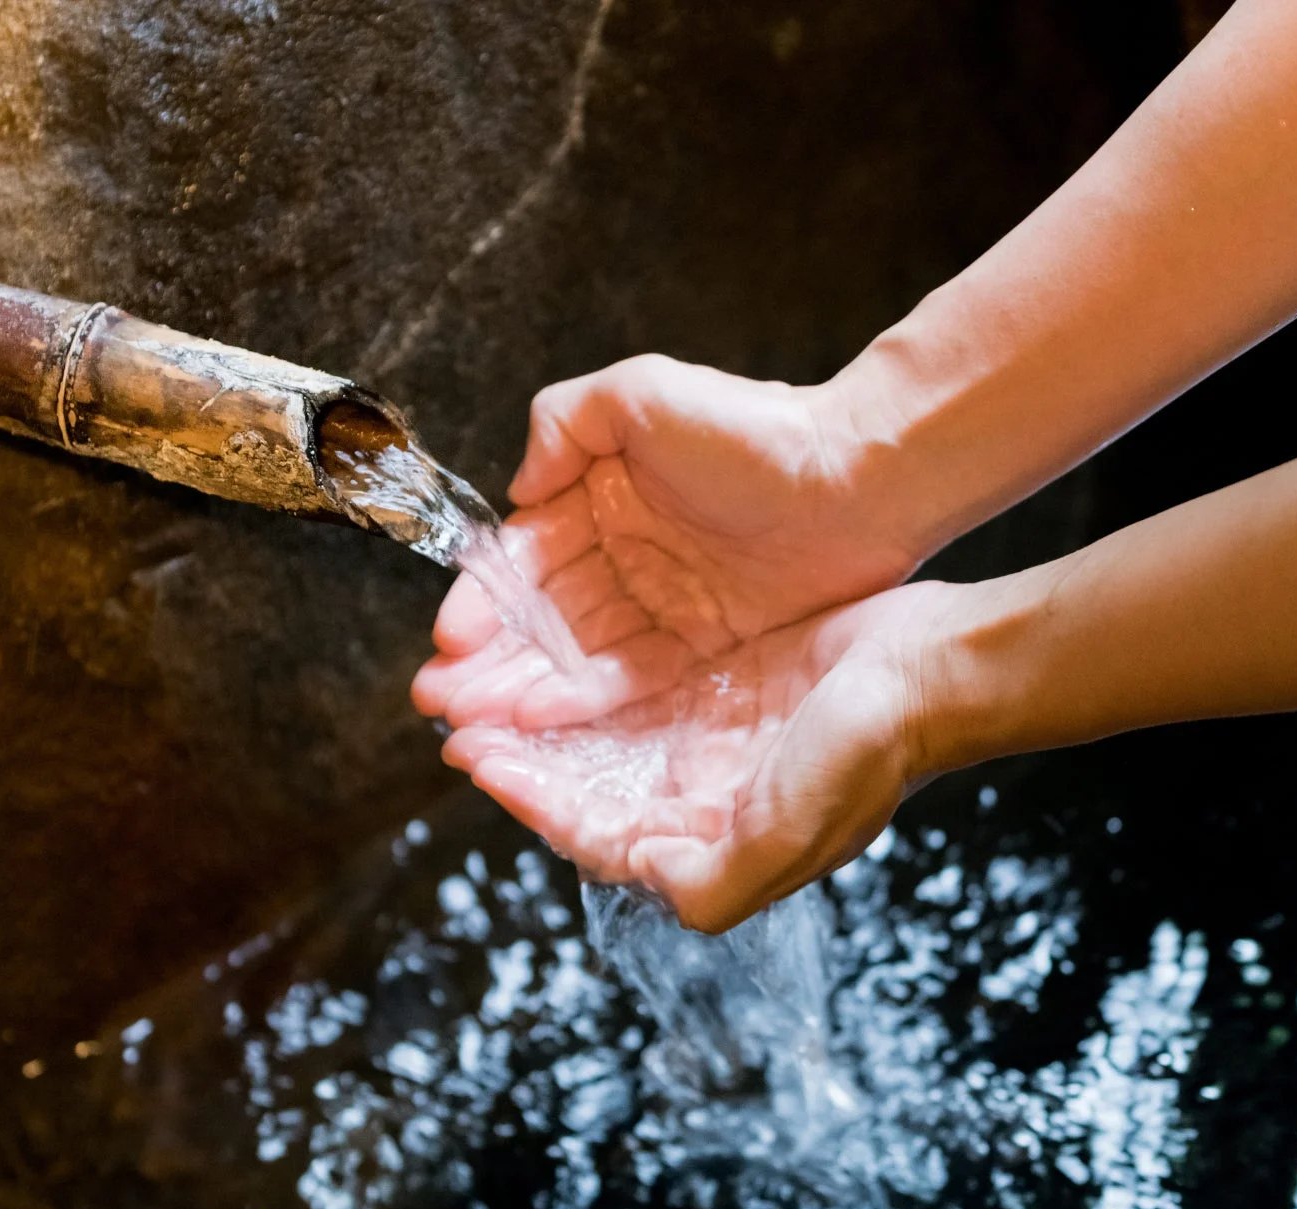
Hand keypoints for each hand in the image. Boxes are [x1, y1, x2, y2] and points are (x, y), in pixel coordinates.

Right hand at [417, 355, 918, 729]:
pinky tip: (538, 723)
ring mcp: (659, 605)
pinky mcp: (700, 648)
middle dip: (485, 661)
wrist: (858, 478)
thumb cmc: (753, 428)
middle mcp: (621, 555)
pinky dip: (582, 702)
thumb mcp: (641, 393)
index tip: (448, 638)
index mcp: (597, 496)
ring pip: (573, 657)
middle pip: (539, 619)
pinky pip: (630, 681)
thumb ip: (563, 423)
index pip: (523, 557)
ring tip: (473, 726)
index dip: (481, 599)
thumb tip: (517, 492)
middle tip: (438, 700)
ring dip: (519, 692)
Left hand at [422, 582, 951, 933]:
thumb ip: (717, 882)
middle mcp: (701, 800)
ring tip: (486, 689)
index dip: (532, 802)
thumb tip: (653, 891)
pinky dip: (588, 682)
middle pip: (586, 787)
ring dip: (544, 721)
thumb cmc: (868, 752)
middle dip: (522, 761)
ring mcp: (710, 743)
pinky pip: (635, 690)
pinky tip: (552, 654)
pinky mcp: (722, 688)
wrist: (933, 670)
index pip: (594, 835)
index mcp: (709, 845)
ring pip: (602, 739)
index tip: (478, 760)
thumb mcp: (791, 831)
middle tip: (456, 721)